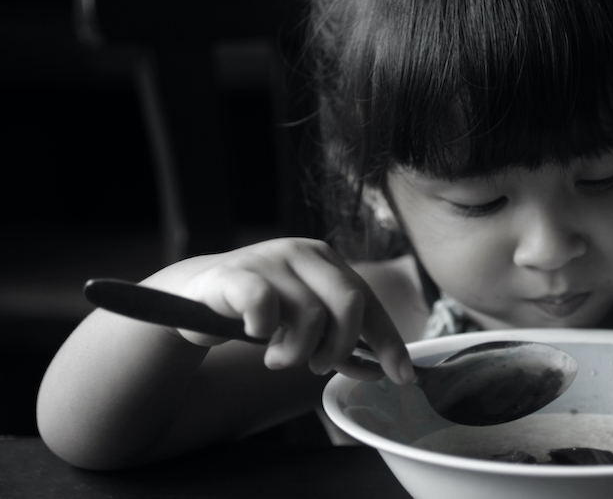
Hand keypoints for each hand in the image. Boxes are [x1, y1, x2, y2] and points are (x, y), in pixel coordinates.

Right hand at [142, 238, 413, 383]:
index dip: (389, 342)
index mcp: (327, 261)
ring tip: (276, 357)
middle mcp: (303, 253)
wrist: (195, 295)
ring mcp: (270, 259)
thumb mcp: (305, 326)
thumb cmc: (258, 312)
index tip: (402, 376)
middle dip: (340, 347)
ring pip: (311, 314)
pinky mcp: (236, 274)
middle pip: (350, 303)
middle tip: (316, 365)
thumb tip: (383, 370)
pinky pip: (265, 305)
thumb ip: (342, 344)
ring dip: (296, 352)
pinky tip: (256, 335)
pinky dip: (265, 331)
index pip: (369, 302)